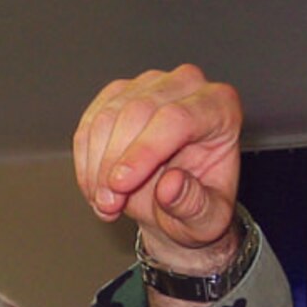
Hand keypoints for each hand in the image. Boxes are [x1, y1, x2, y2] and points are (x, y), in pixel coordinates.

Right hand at [73, 64, 243, 271]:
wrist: (175, 201)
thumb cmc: (198, 205)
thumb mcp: (207, 221)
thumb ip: (195, 206)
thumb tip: (171, 186)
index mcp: (220, 107)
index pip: (177, 118)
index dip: (143, 152)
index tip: (120, 186)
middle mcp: (188, 86)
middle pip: (138, 111)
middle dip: (114, 163)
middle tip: (109, 204)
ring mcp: (150, 85)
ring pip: (108, 116)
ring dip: (96, 165)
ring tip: (104, 203)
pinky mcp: (119, 94)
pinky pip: (90, 123)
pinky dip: (86, 159)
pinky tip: (94, 187)